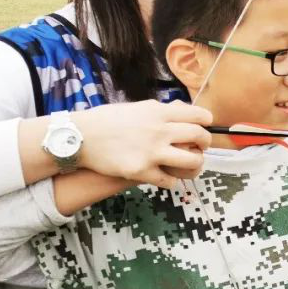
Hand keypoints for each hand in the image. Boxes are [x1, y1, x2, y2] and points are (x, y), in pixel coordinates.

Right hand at [71, 100, 211, 188]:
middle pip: (200, 137)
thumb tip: (184, 112)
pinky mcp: (142, 171)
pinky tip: (167, 178)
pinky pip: (170, 180)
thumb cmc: (107, 121)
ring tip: (189, 165)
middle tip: (201, 147)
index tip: (206, 127)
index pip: (198, 116)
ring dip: (195, 164)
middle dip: (205, 144)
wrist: (80, 138)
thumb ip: (161, 111)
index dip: (207, 123)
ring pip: (192, 161)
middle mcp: (159, 131)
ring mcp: (152, 152)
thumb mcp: (137, 107)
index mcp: (159, 112)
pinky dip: (172, 181)